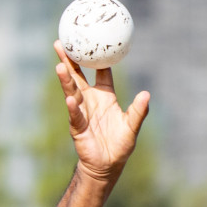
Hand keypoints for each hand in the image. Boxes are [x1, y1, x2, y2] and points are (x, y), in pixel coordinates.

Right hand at [53, 42, 149, 182]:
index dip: (97, 57)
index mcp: (104, 96)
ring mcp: (82, 112)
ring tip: (60, 65)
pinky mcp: (78, 128)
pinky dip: (73, 107)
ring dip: (66, 79)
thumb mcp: (132, 126)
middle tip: (60, 43)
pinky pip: (75, 115)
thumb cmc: (120, 145)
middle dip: (69, 60)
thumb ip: (139, 111)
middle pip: (78, 76)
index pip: (99, 71)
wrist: (107, 166)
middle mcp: (90, 101)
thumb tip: (146, 94)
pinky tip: (69, 99)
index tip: (93, 40)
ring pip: (72, 91)